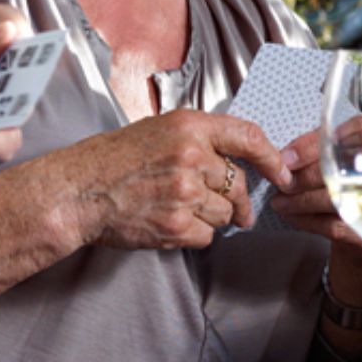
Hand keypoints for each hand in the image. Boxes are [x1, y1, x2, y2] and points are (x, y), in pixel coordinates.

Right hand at [58, 112, 294, 250]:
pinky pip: (207, 235)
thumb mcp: (158, 131)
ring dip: (211, 217)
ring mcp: (185, 192)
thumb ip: (199, 141)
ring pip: (225, 214)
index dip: (272, 159)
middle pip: (239, 185)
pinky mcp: (176, 225)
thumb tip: (238, 161)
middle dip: (239, 202)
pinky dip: (194, 235)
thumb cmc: (113, 161)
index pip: (248, 137)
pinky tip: (170, 223)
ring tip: (180, 210)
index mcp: (188, 126)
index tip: (282, 174)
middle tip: (235, 211)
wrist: (78, 191)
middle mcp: (191, 156)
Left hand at [272, 132, 361, 305]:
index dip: (316, 145)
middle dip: (303, 177)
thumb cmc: (358, 176)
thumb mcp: (345, 150)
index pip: (353, 133)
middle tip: (282, 181)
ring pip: (333, 198)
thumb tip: (287, 156)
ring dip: (299, 201)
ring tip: (280, 200)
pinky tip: (292, 215)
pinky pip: (333, 225)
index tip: (289, 158)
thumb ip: (320, 145)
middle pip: (340, 168)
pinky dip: (307, 220)